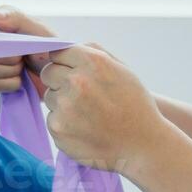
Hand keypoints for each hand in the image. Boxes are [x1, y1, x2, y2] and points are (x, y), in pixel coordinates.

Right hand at [0, 6, 56, 93]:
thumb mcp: (39, 30)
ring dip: (11, 70)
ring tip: (23, 67)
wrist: (61, 76)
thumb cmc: (52, 50)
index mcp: (0, 28)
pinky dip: (11, 83)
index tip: (15, 45)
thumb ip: (16, 18)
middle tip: (24, 56)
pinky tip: (21, 79)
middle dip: (10, 57)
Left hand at [39, 44, 169, 172]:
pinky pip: (52, 118)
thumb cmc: (133, 104)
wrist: (143, 145)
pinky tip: (85, 128)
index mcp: (93, 62)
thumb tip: (65, 46)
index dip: (66, 63)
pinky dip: (64, 123)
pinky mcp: (58, 128)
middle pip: (48, 72)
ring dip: (63, 103)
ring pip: (50, 96)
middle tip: (82, 95)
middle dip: (60, 81)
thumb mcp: (122, 69)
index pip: (58, 52)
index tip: (75, 72)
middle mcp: (76, 81)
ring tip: (88, 113)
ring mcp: (65, 106)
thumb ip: (92, 52)